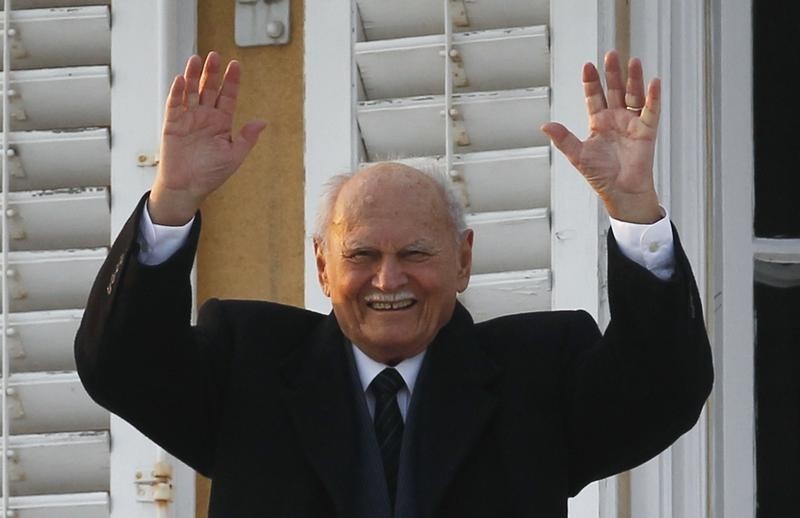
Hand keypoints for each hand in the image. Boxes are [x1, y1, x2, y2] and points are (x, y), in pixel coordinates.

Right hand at [149, 52, 266, 224]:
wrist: (187, 187)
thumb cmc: (211, 174)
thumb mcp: (234, 156)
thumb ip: (246, 138)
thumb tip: (262, 122)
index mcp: (221, 123)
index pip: (228, 96)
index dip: (232, 81)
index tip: (236, 65)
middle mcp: (205, 117)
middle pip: (209, 89)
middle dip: (212, 73)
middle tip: (215, 56)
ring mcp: (188, 118)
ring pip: (192, 92)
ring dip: (193, 76)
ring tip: (197, 59)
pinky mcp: (172, 124)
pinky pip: (174, 104)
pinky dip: (177, 92)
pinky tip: (181, 80)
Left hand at [541, 50, 661, 223]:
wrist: (620, 191)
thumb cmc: (600, 175)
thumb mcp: (577, 155)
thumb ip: (563, 139)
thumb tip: (544, 126)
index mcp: (598, 122)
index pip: (594, 96)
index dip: (591, 81)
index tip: (587, 65)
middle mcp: (616, 118)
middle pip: (615, 90)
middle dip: (612, 73)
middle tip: (611, 54)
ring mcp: (632, 123)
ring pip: (633, 95)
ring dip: (633, 78)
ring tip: (633, 61)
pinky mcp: (646, 131)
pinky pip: (651, 111)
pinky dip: (653, 97)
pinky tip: (653, 82)